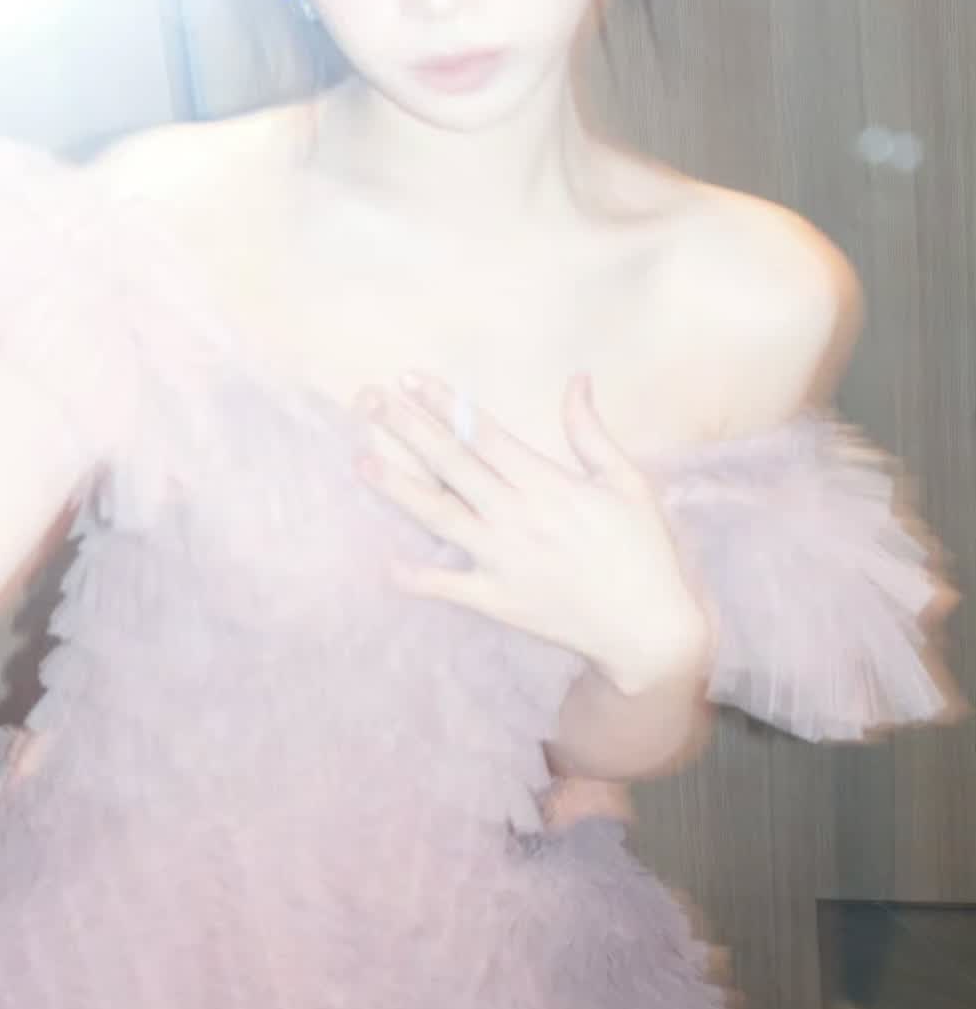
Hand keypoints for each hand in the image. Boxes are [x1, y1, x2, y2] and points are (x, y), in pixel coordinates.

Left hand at [354, 369, 711, 692]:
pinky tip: (384, 561)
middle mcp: (518, 517)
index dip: (444, 403)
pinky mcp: (498, 601)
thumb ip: (592, 432)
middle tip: (368, 399)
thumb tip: (576, 379)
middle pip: (451, 464)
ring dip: (397, 488)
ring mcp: (503, 561)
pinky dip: (416, 576)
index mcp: (548, 484)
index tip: (410, 378)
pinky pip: (447, 587)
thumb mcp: (627, 482)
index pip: (483, 434)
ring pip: (439, 517)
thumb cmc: (643, 550)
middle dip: (407, 428)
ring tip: (359, 461)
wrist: (649, 630)